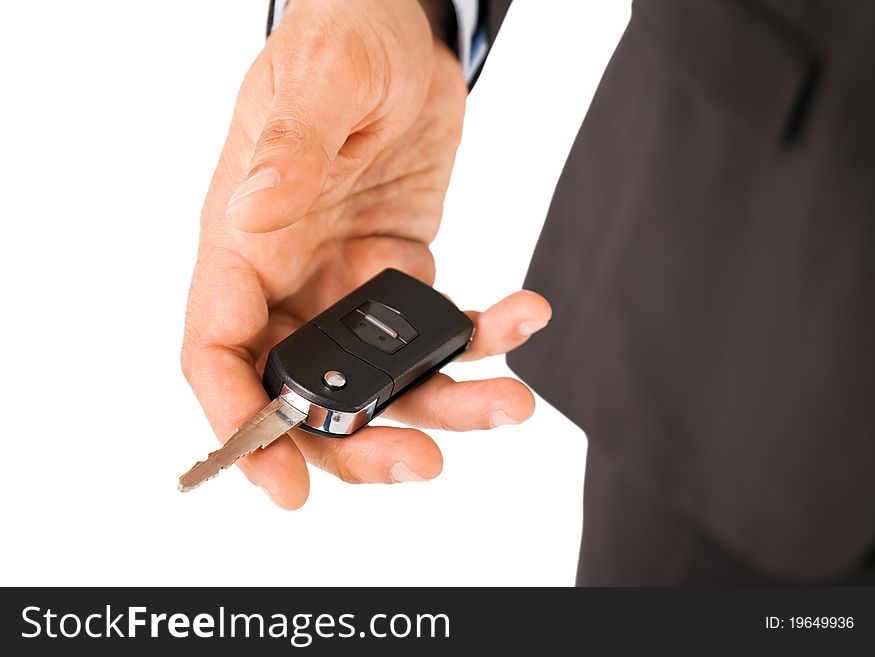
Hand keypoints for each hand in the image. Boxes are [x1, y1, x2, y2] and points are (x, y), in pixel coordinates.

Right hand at [182, 0, 551, 507]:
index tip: (280, 482)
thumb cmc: (342, 40)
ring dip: (442, 404)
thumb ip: (289, 149)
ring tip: (507, 402)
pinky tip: (521, 315)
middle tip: (422, 460)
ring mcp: (347, 283)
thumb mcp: (320, 81)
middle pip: (307, 393)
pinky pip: (438, 329)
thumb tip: (256, 213)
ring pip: (382, 378)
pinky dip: (482, 336)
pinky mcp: (401, 273)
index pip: (218, 353)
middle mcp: (290, 279)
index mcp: (243, 244)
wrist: (403, 31)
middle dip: (359, 441)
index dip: (240, 427)